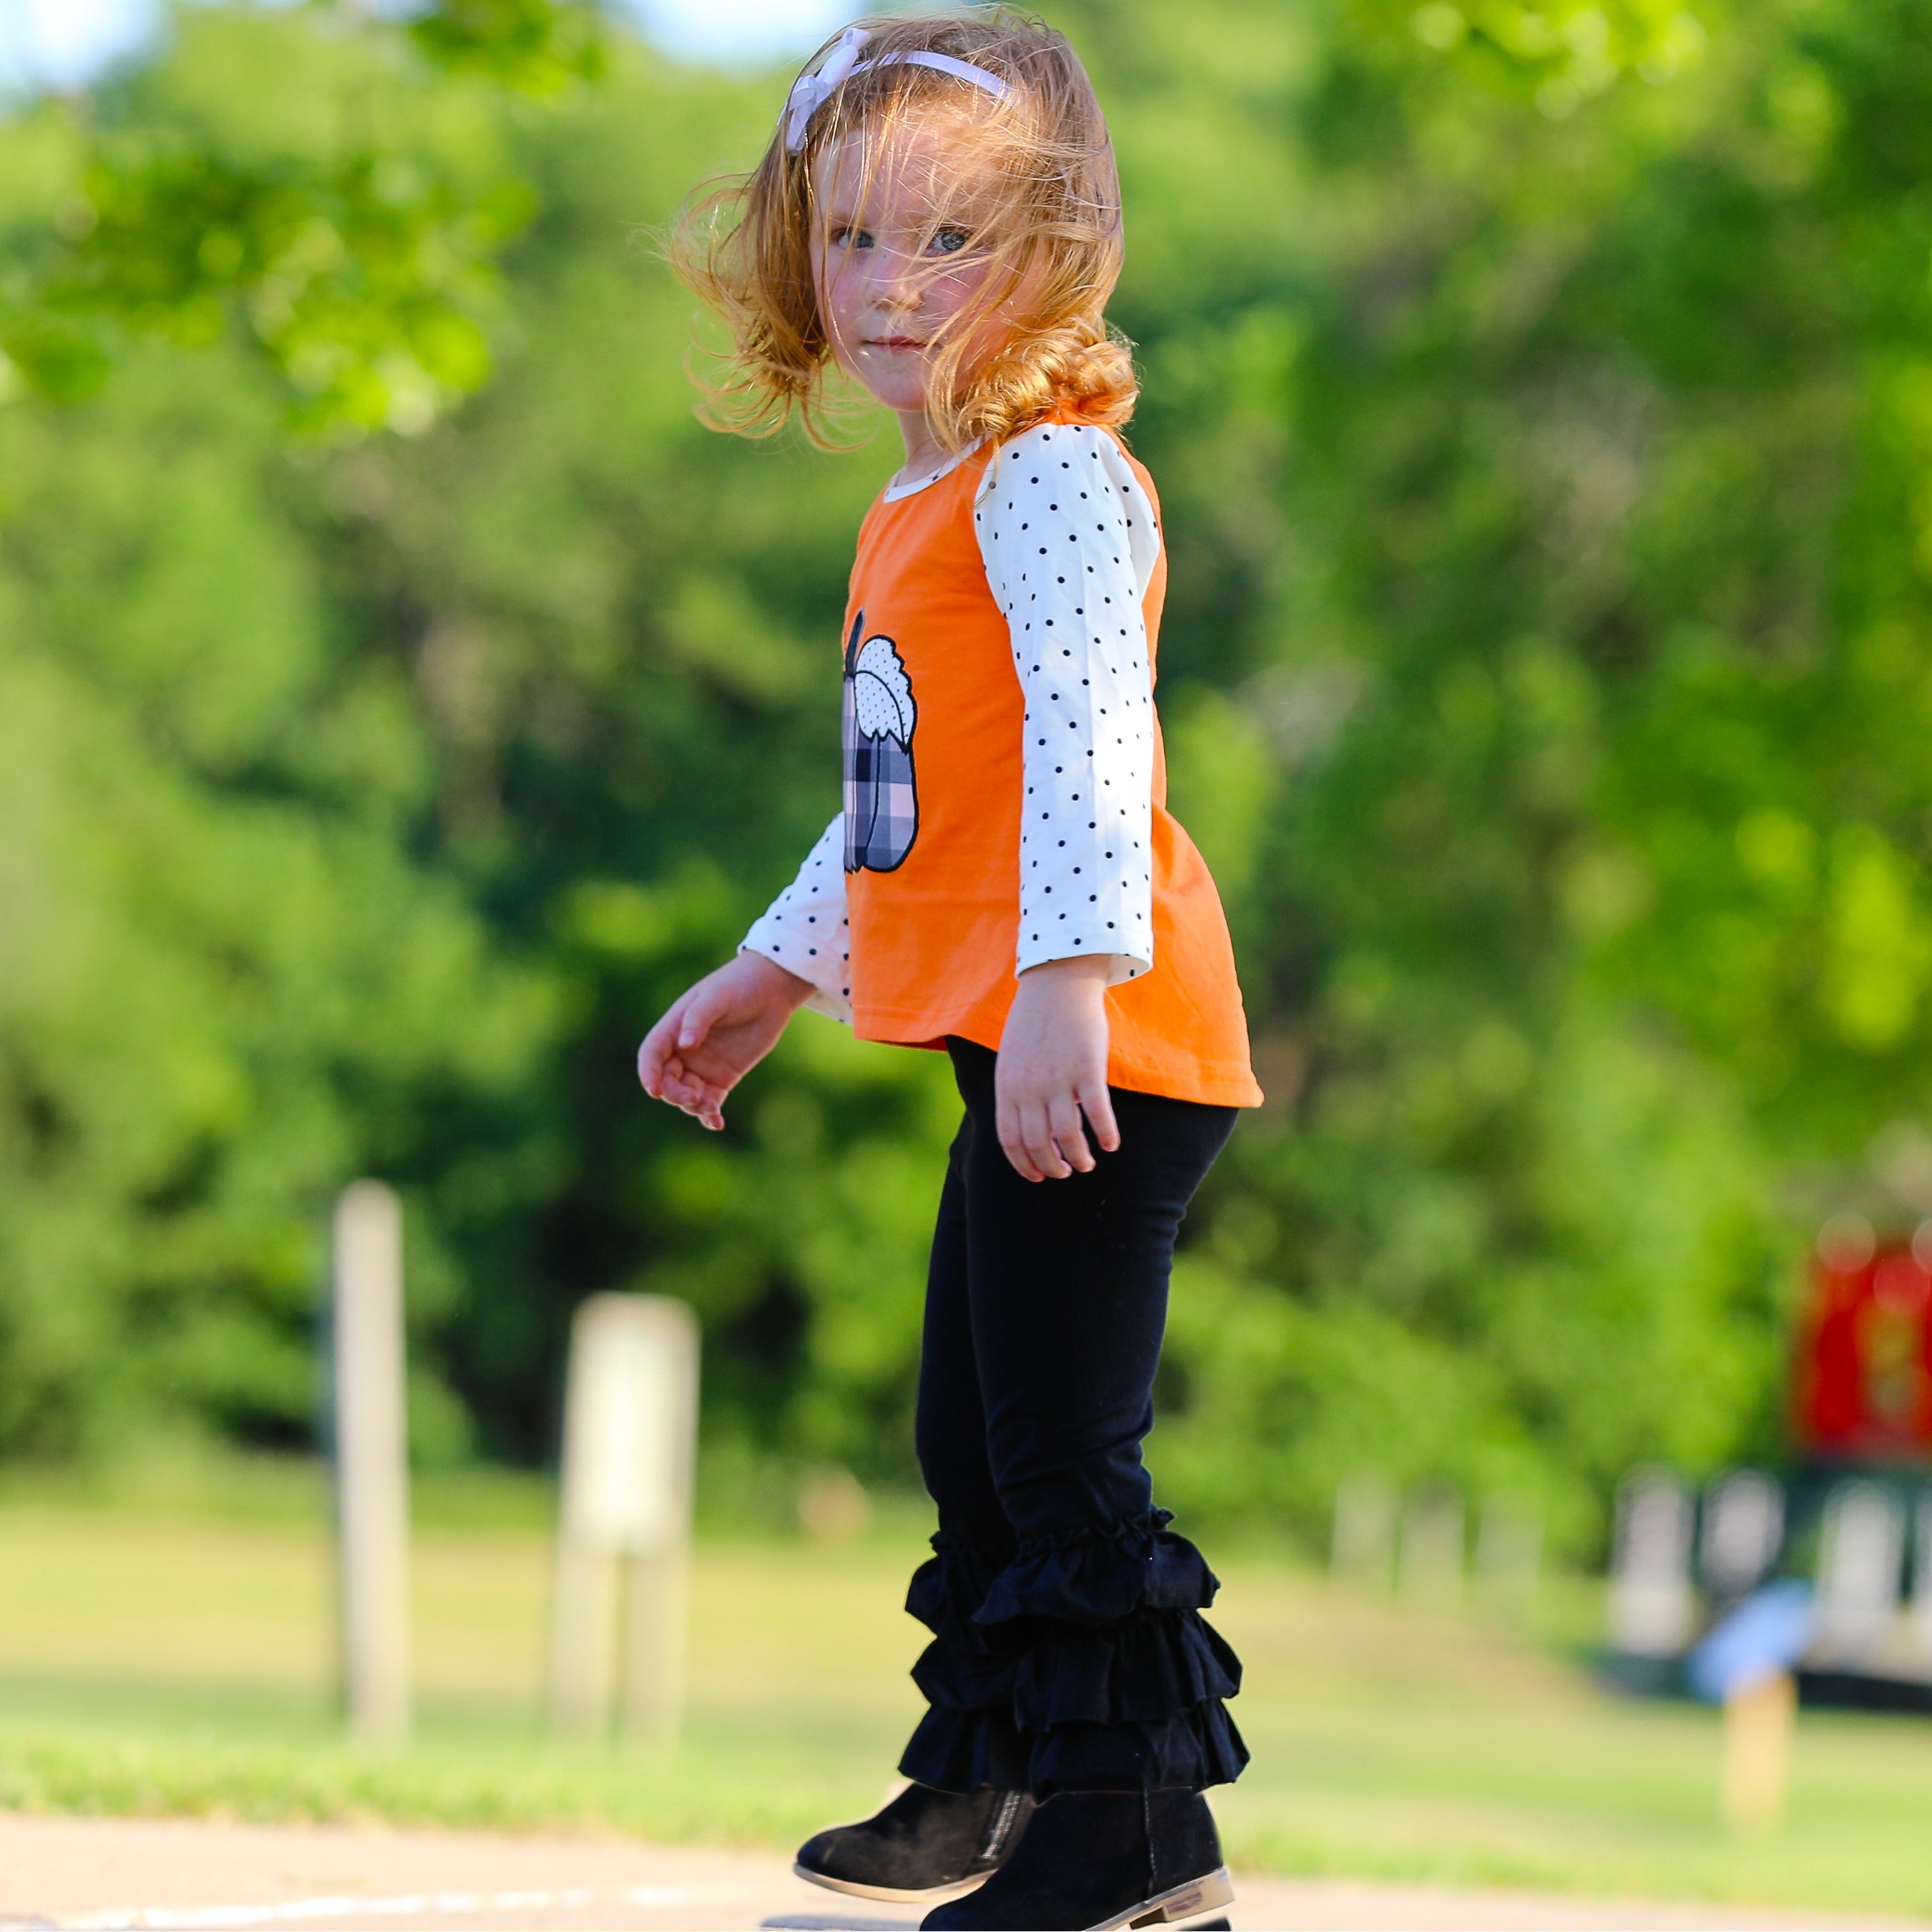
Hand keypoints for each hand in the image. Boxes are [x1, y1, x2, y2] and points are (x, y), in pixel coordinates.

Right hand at [637, 951, 813, 1130]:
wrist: (772, 991)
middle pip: (666, 1080)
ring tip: (710, 1106)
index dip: (648, 1074)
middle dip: (674, 1093)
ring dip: (693, 1105)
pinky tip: (717, 1123)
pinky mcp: (723, 1078)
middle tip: (693, 1097)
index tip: (655, 1091)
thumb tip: (685, 1044)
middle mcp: (683, 1050)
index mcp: (673, 1027)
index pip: (651, 1055)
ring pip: (687, 1094)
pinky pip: (710, 1101)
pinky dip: (710, 1114)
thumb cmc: (739, 985)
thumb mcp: (717, 997)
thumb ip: (698, 1019)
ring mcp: (702, 1066)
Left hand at [994, 956, 1122, 1181]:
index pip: (1011, 1141)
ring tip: (1087, 1163)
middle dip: (1053, 1167)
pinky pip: (1098, 1113)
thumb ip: (1015, 1094)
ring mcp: (1058, 1079)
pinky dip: (1106, 1134)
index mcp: (1007, 1087)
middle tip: (1066, 1172)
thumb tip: (1028, 1130)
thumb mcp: (1011, 1059)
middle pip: (1039, 1144)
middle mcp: (1029, 1088)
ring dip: (1079, 1157)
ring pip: (1068, 1135)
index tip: (1038, 1176)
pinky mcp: (1087, 1068)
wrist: (1056, 982)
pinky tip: (1111, 1145)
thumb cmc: (1034, 1022)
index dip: (1025, 1165)